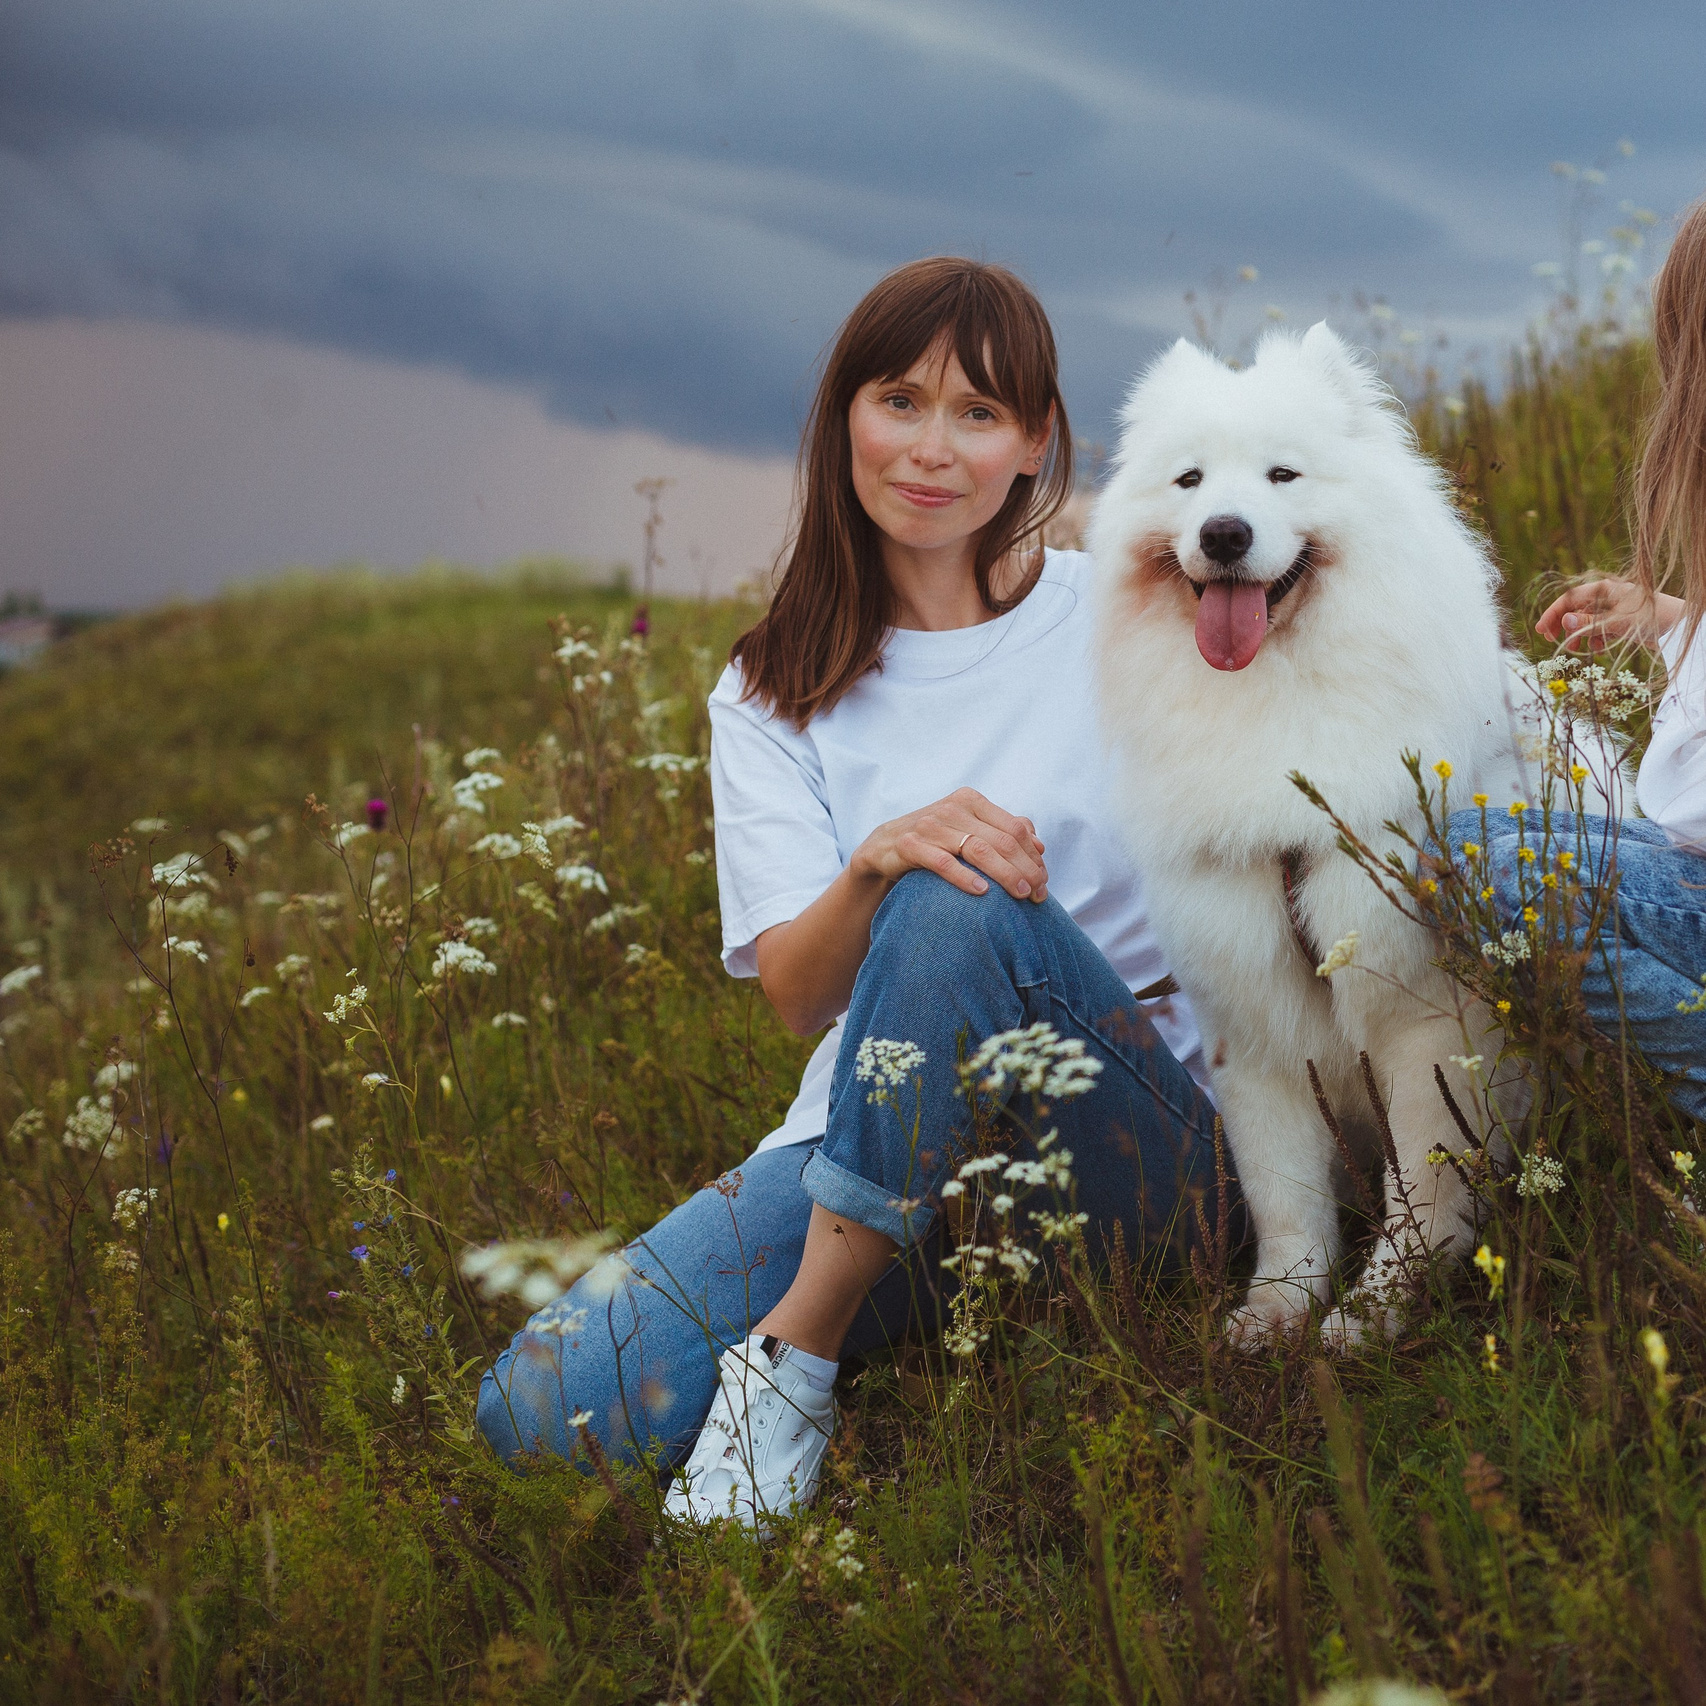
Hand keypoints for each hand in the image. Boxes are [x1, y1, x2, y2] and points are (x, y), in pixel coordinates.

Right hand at [850, 786, 1048, 902]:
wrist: (883, 848)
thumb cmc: (934, 842)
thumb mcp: (968, 830)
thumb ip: (1002, 832)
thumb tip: (1039, 845)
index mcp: (970, 801)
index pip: (1015, 828)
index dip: (1033, 857)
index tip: (1044, 882)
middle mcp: (952, 808)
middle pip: (1002, 840)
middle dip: (1025, 869)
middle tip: (1038, 895)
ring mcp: (929, 825)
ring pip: (978, 849)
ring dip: (1004, 874)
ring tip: (1020, 894)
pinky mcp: (909, 844)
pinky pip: (942, 861)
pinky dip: (964, 877)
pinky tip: (981, 892)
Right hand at [1535, 577, 1683, 651]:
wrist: (1680, 625)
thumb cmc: (1650, 617)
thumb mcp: (1616, 622)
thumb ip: (1589, 622)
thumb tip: (1564, 620)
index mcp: (1603, 589)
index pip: (1569, 599)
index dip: (1552, 614)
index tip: (1541, 631)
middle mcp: (1607, 597)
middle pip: (1575, 609)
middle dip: (1563, 626)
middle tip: (1553, 642)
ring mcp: (1615, 609)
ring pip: (1586, 621)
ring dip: (1579, 635)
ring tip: (1576, 648)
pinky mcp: (1622, 620)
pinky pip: (1600, 628)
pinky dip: (1595, 638)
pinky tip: (1599, 648)